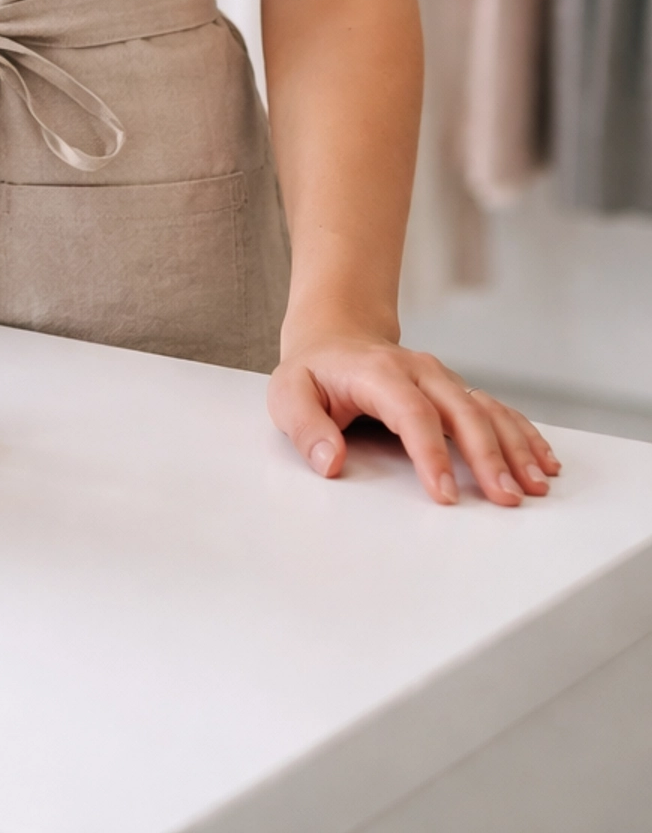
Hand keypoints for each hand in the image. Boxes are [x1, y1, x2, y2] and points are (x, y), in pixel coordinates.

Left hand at [269, 333, 559, 506]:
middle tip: (507, 499)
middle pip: (462, 410)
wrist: (335, 335)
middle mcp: (419, 371)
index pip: (412, 413)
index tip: (446, 495)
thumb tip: (329, 461)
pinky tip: (544, 460)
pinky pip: (497, 409)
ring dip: (515, 447)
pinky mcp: (456, 391)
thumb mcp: (289, 394)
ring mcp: (443, 380)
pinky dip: (523, 434)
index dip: (431, 454)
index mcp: (379, 372)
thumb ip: (305, 427)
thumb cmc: (313, 372)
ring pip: (487, 409)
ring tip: (536, 485)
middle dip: (488, 455)